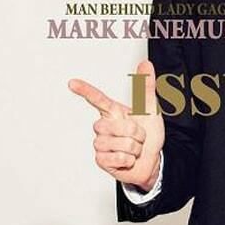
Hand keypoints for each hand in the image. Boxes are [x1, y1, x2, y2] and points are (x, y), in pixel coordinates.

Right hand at [68, 60, 164, 190]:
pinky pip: (118, 157)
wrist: (151, 160)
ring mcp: (101, 144)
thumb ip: (147, 87)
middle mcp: (105, 127)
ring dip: (133, 147)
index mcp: (114, 112)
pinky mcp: (101, 160)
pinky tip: (128, 159)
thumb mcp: (151, 109)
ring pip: (118, 143)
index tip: (73, 83)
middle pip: (114, 125)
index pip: (98, 99)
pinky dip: (129, 159)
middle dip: (134, 132)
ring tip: (134, 148)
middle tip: (138, 136)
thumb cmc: (148, 135)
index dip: (85, 90)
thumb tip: (146, 64)